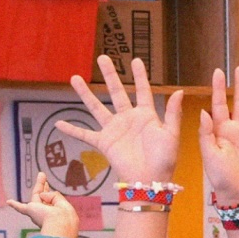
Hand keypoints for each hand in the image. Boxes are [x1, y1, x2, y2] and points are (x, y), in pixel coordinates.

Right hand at [7, 172, 81, 237]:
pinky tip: (9, 202)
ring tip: (42, 174)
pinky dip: (15, 205)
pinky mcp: (31, 211)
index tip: (49, 185)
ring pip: (37, 195)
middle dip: (44, 186)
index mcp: (57, 214)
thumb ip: (54, 196)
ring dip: (40, 184)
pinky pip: (21, 208)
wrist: (59, 225)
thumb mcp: (63, 204)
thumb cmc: (65, 217)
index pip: (53, 201)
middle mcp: (47, 214)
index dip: (51, 192)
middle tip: (42, 175)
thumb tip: (43, 194)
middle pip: (44, 197)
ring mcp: (38, 212)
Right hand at [59, 57, 183, 185]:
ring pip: (97, 107)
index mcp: (146, 115)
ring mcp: (114, 130)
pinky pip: (84, 134)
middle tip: (103, 57)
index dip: (140, 75)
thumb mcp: (171, 134)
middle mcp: (128, 119)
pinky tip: (58, 123)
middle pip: (117, 92)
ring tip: (74, 78)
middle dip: (110, 75)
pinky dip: (72, 130)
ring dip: (85, 93)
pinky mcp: (104, 142)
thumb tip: (179, 91)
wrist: (150, 179)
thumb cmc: (164, 159)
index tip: (135, 60)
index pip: (142, 90)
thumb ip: (173, 113)